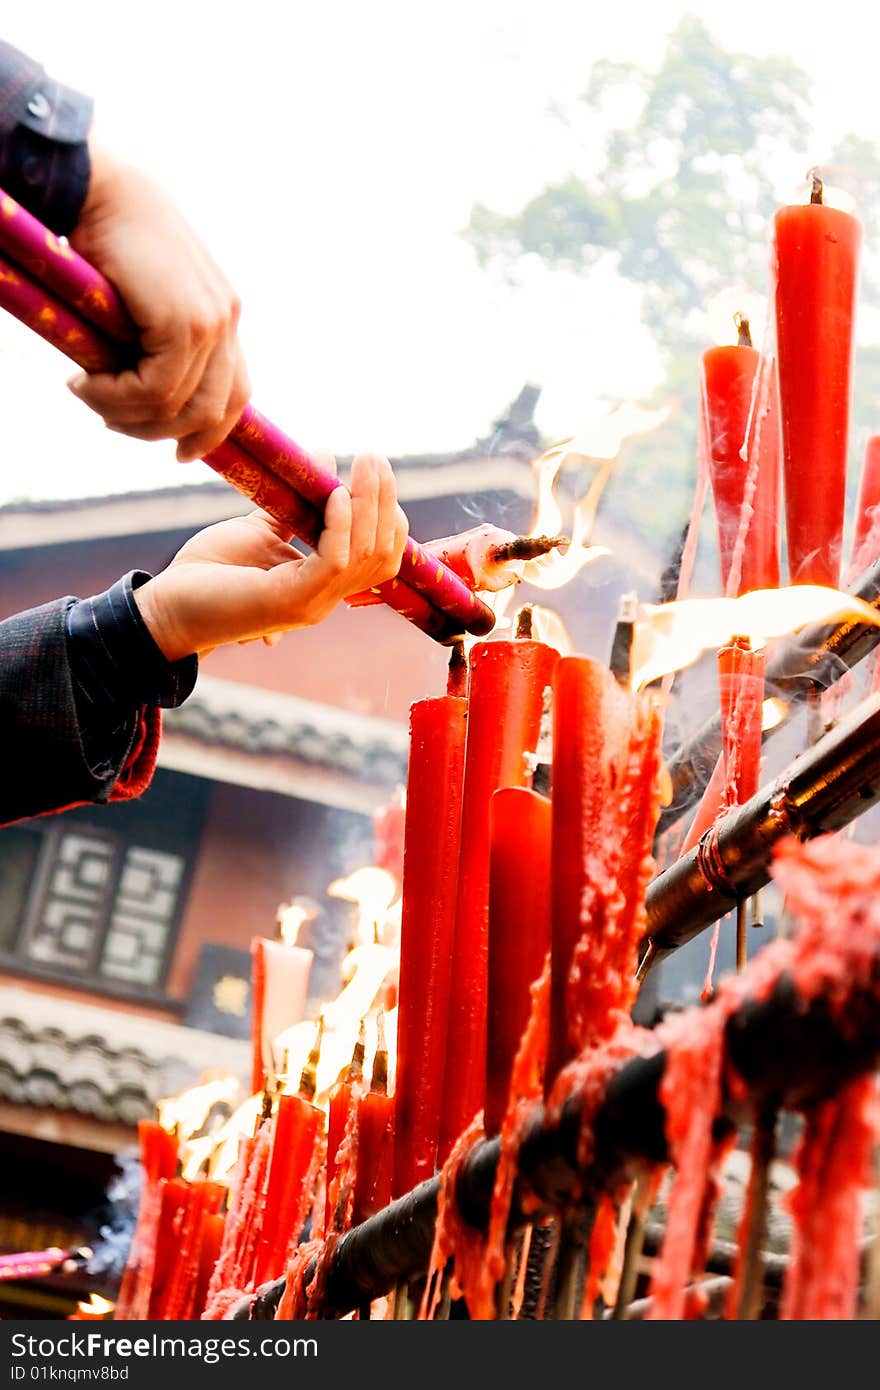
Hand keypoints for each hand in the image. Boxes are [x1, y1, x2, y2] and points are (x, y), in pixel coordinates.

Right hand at [66, 151, 249, 461]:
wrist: (97, 187)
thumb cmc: (105, 241)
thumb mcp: (139, 305)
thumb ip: (153, 347)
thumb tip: (140, 403)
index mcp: (222, 316)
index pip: (235, 396)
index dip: (208, 434)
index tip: (177, 455)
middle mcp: (226, 320)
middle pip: (212, 412)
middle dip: (158, 432)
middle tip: (108, 419)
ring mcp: (212, 321)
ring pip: (180, 408)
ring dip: (127, 415)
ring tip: (86, 393)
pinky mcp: (184, 321)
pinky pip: (156, 390)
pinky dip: (116, 397)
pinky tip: (84, 381)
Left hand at [133, 454, 408, 659]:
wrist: (166, 608)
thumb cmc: (207, 572)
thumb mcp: (258, 528)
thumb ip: (293, 502)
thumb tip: (325, 456)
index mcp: (322, 585)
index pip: (379, 557)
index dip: (386, 513)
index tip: (374, 471)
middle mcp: (325, 599)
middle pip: (381, 554)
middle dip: (385, 501)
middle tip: (375, 459)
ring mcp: (311, 603)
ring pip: (365, 554)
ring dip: (371, 504)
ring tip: (365, 463)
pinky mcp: (291, 601)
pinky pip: (334, 561)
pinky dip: (341, 524)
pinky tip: (335, 494)